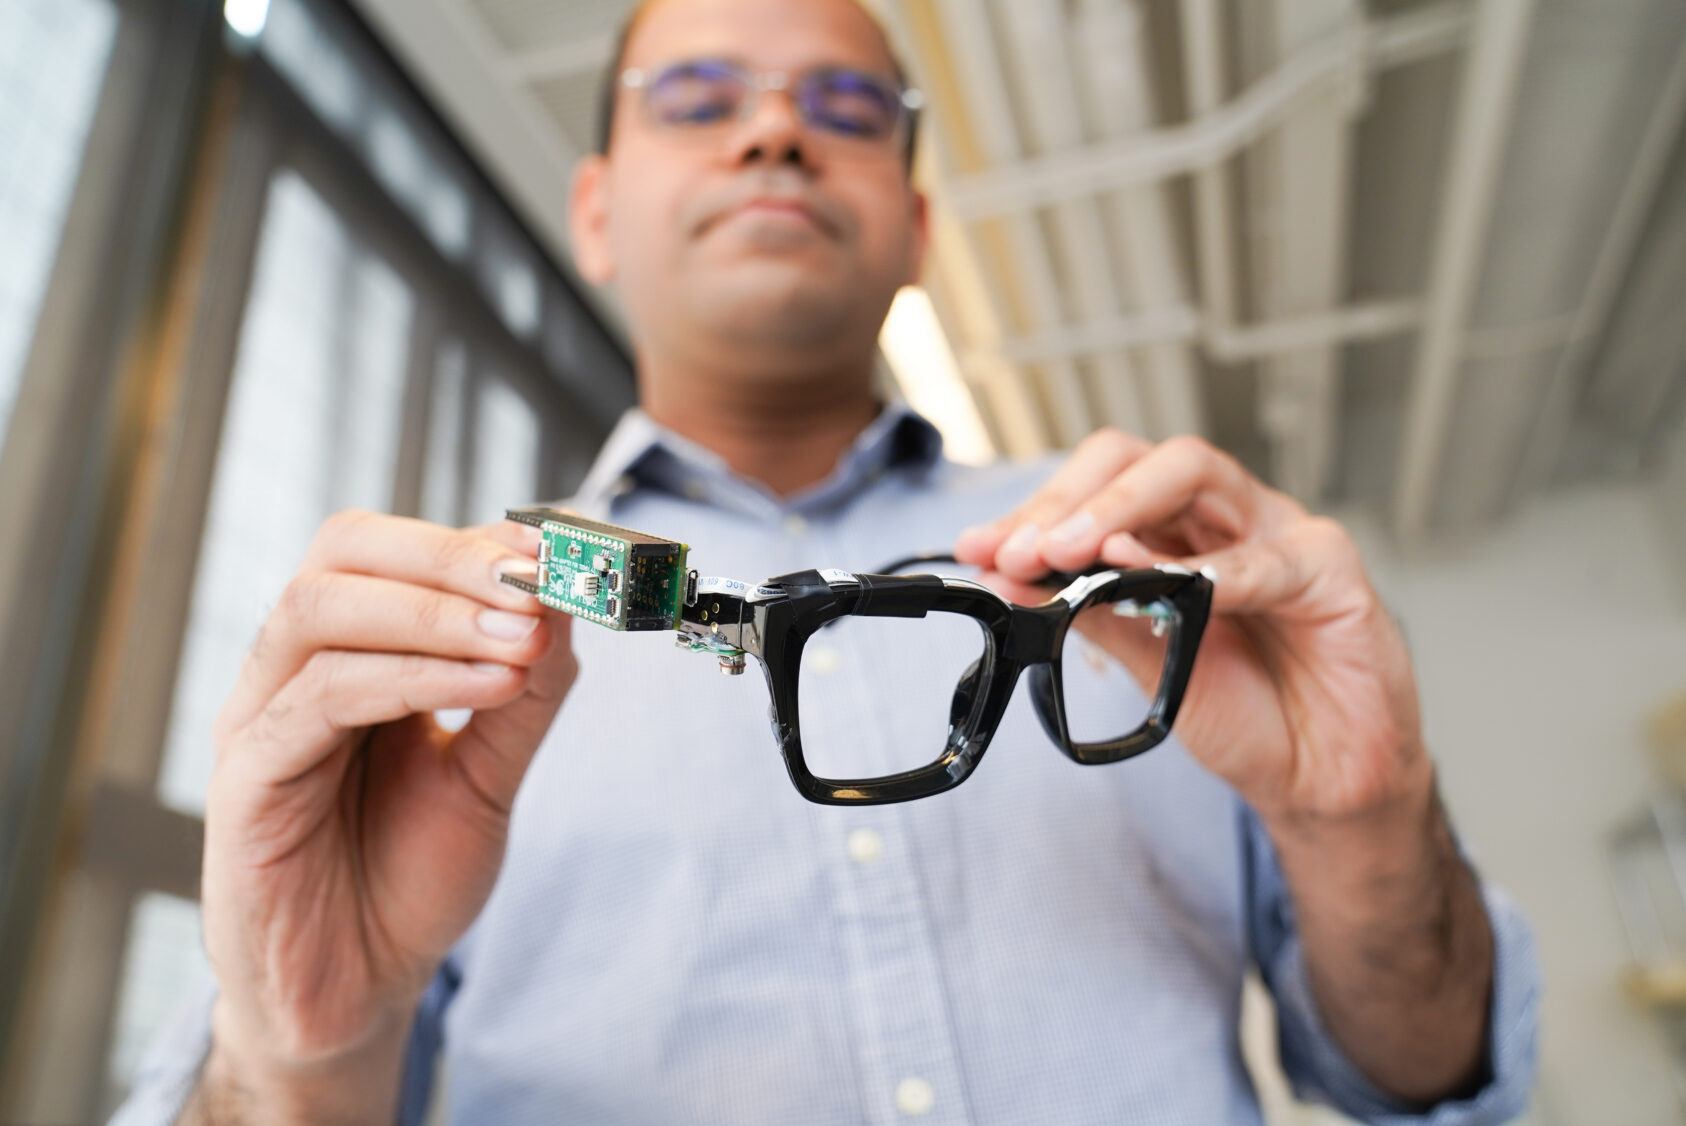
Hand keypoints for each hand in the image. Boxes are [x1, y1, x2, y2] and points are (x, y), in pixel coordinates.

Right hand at [198, 511, 572, 1108]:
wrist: (359, 992)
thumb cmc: (408, 876)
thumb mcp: (489, 774)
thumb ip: (527, 694)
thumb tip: (568, 601)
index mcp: (345, 652)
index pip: (387, 548)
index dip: (472, 538)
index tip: (556, 548)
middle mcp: (291, 670)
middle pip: (342, 553)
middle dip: (450, 557)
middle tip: (537, 582)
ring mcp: (260, 719)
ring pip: (321, 611)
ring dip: (437, 613)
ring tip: (524, 640)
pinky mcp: (246, 782)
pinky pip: (319, 699)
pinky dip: (414, 677)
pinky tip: (493, 685)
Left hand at [954, 431, 1429, 823]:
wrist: (1317, 778)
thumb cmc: (1242, 709)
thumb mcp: (1145, 662)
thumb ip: (1084, 614)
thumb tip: (1003, 577)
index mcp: (1171, 533)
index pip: (1096, 487)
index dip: (1036, 510)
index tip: (981, 548)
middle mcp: (1219, 517)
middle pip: (1141, 460)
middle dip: (1073, 499)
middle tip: (1024, 550)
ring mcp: (1276, 531)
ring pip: (1197, 475)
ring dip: (1124, 507)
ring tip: (1076, 551)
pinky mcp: (1332, 568)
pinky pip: (1271, 556)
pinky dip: (1221, 569)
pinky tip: (1183, 586)